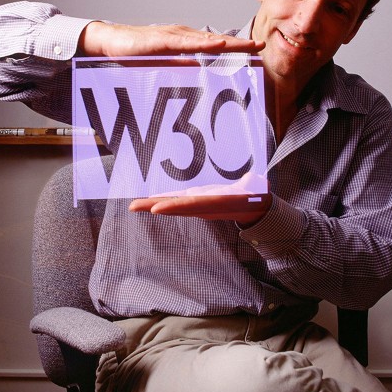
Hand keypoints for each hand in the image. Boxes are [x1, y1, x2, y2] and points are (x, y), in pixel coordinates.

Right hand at [80, 21, 264, 57]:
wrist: (109, 42)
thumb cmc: (134, 53)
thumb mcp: (162, 64)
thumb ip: (179, 66)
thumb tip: (198, 72)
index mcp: (183, 42)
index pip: (213, 45)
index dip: (235, 48)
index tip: (255, 50)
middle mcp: (181, 35)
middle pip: (215, 40)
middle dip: (239, 44)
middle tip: (261, 45)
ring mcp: (172, 35)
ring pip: (205, 39)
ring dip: (227, 43)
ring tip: (246, 46)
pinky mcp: (160, 40)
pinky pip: (185, 43)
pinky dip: (202, 44)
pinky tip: (216, 45)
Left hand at [129, 174, 270, 224]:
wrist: (254, 207)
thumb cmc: (255, 195)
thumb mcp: (256, 189)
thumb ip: (255, 185)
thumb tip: (259, 183)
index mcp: (215, 203)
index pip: (191, 204)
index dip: (173, 206)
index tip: (155, 208)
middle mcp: (203, 206)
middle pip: (174, 206)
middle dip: (153, 206)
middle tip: (132, 206)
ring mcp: (198, 204)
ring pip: (172, 204)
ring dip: (152, 204)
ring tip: (133, 205)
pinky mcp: (197, 201)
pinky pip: (177, 201)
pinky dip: (163, 200)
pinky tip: (149, 200)